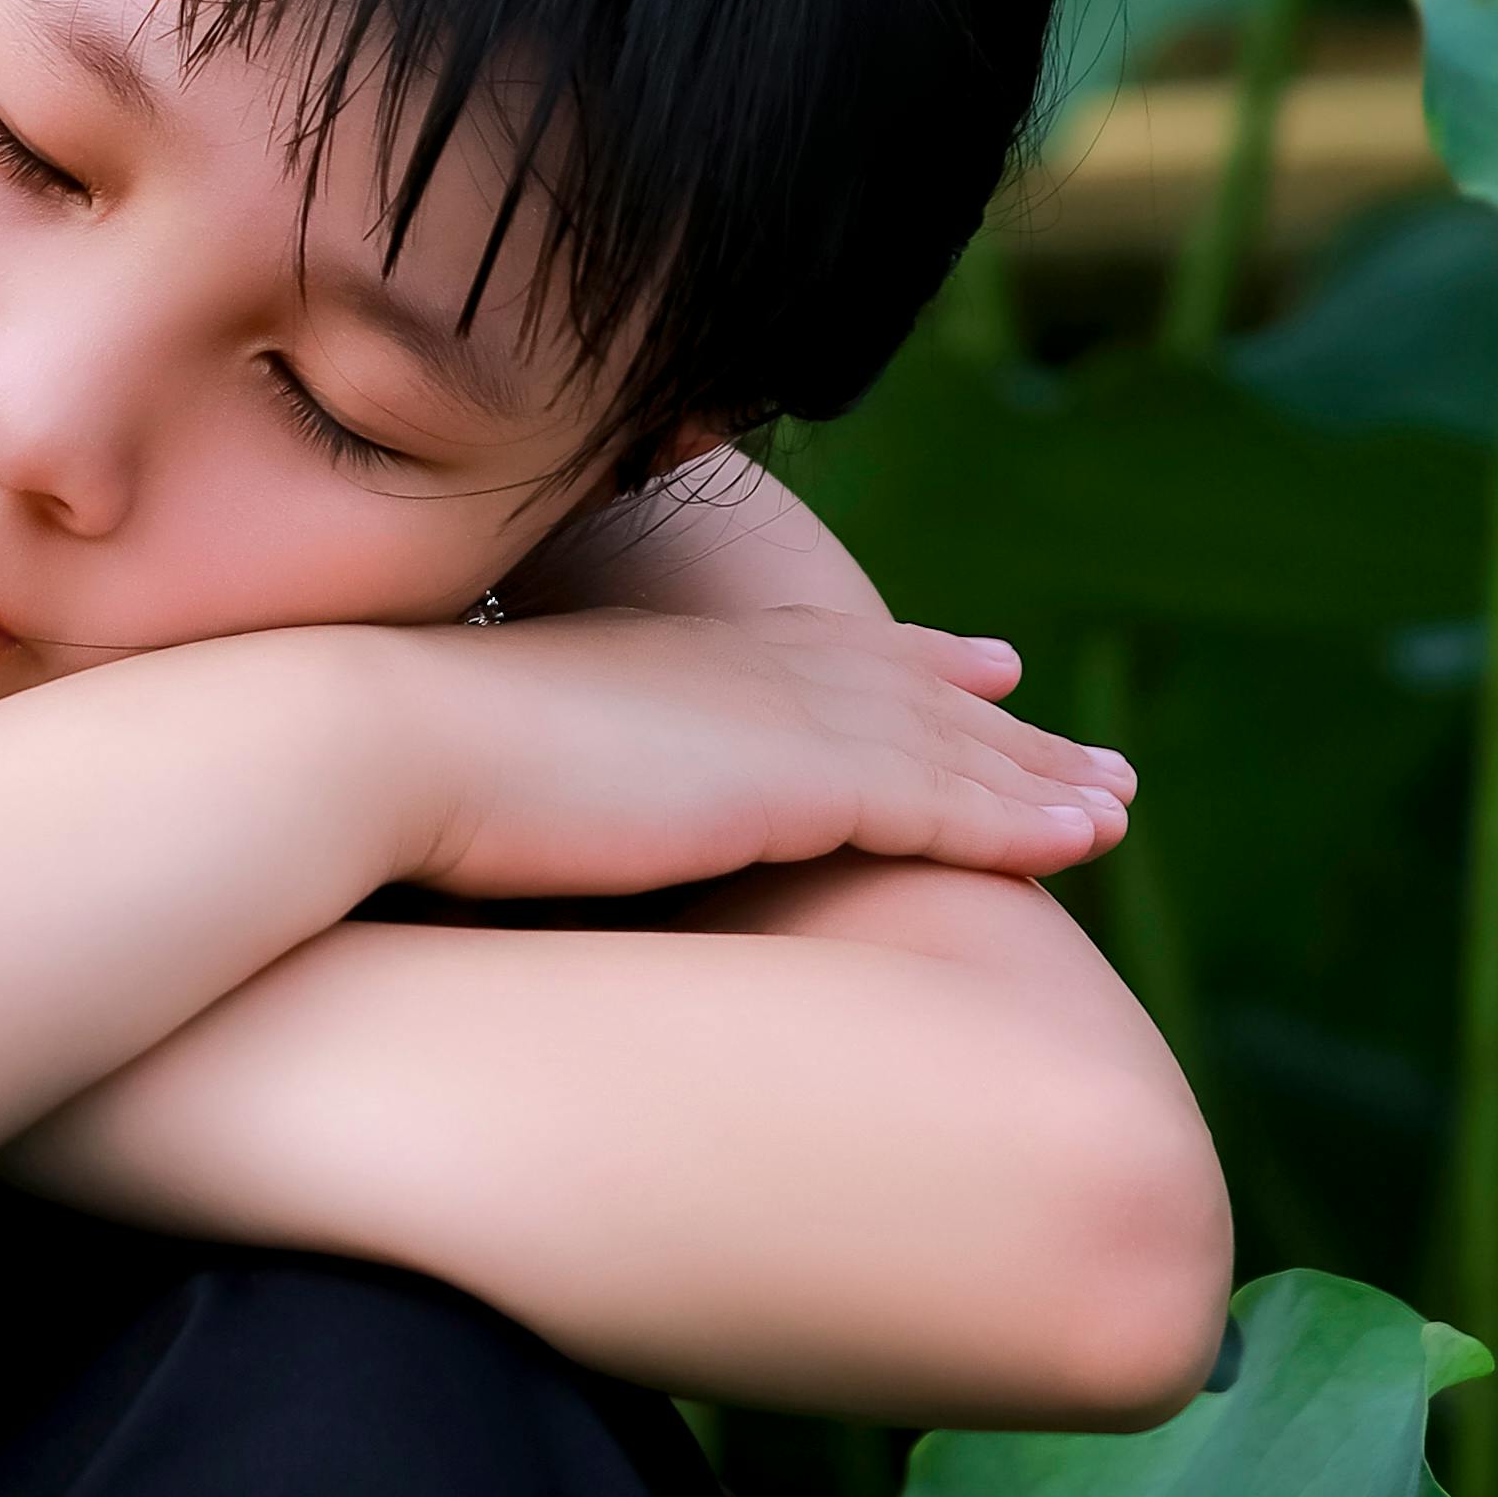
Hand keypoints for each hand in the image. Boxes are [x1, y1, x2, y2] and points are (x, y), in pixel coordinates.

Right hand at [392, 600, 1130, 911]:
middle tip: (1087, 756)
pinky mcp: (805, 781)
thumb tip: (511, 809)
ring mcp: (781, 718)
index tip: (979, 669)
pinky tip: (1090, 839)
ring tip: (1116, 803)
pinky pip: (952, 802)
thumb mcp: (480, 749)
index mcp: (674, 658)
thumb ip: (534, 767)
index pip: (822, 657)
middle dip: (1006, 729)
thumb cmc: (388, 764)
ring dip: (1044, 777)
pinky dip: (1029, 817)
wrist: (380, 743)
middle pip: (913, 696)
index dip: (909, 666)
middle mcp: (744, 669)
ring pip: (956, 748)